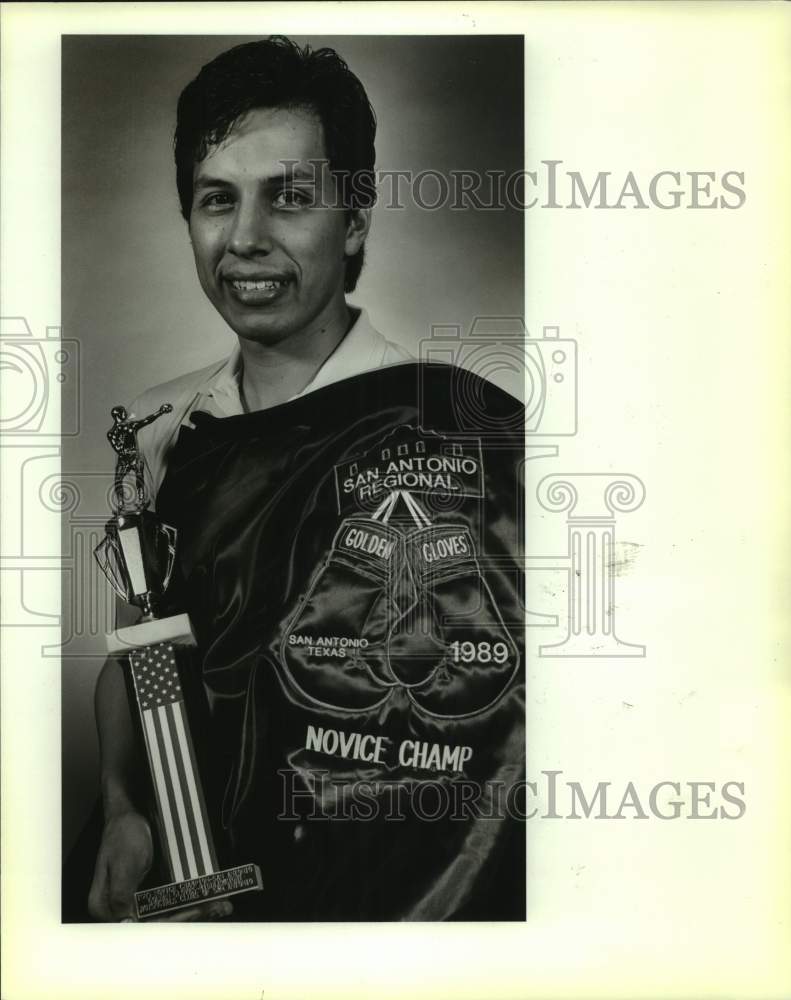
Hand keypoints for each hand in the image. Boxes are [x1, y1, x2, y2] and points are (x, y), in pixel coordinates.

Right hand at [88, 810, 233, 921]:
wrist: (128, 813)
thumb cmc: (123, 834)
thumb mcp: (124, 862)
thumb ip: (121, 893)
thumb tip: (126, 921)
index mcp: (106, 906)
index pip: (142, 925)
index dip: (171, 922)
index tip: (196, 912)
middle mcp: (118, 910)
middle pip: (158, 922)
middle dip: (191, 915)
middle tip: (220, 907)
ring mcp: (133, 903)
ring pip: (167, 915)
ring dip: (196, 911)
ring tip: (222, 906)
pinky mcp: (146, 895)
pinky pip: (169, 904)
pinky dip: (190, 903)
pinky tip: (210, 901)